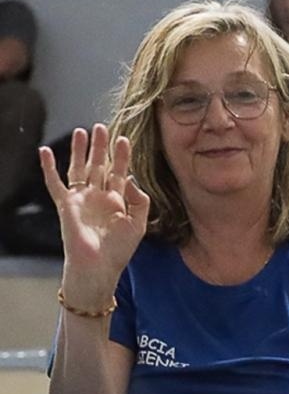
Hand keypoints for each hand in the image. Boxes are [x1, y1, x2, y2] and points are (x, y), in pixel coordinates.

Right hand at [45, 124, 149, 307]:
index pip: (119, 172)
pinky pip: (54, 183)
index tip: (124, 138)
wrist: (99, 267)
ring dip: (79, 150)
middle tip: (102, 126)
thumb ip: (139, 199)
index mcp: (116, 200)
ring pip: (78, 168)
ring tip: (82, 131)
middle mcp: (98, 196)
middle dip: (100, 146)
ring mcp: (80, 199)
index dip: (121, 155)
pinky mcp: (65, 205)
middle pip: (98, 165)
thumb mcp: (139, 222)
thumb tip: (129, 178)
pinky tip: (44, 151)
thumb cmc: (119, 250)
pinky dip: (48, 167)